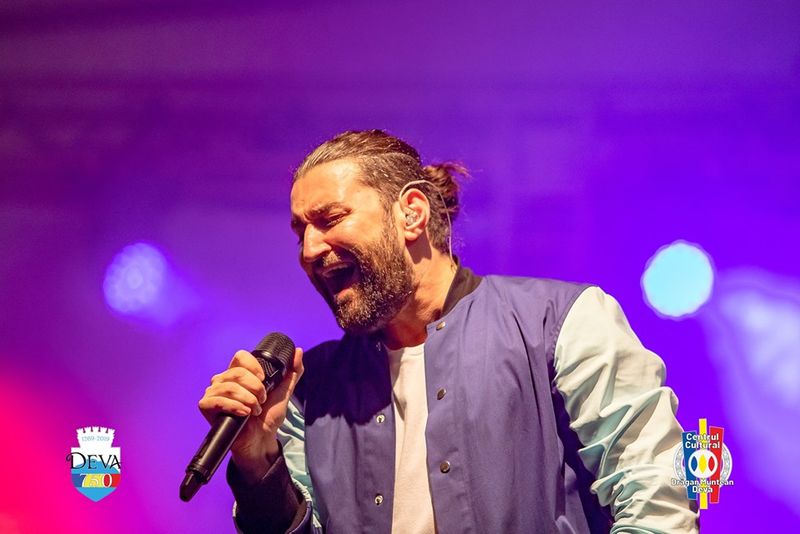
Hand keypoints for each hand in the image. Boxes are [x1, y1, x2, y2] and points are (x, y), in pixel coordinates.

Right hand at [198, 347, 303, 482]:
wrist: (261, 438)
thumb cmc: (268, 416)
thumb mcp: (284, 392)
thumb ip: (293, 372)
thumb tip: (298, 351)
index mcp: (239, 373)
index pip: (240, 356)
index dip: (254, 367)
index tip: (264, 380)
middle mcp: (224, 380)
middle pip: (237, 372)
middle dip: (255, 388)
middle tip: (261, 401)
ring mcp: (213, 392)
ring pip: (229, 387)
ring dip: (248, 400)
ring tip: (254, 410)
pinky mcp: (206, 406)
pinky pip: (218, 400)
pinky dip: (235, 407)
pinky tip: (244, 414)